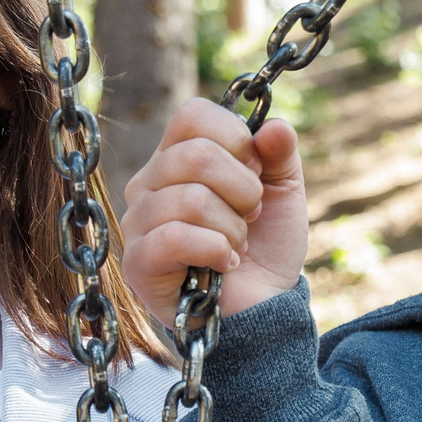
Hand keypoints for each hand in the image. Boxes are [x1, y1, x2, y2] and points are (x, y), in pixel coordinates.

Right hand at [120, 99, 307, 317]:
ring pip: (191, 199)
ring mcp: (138, 222)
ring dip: (232, 228)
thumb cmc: (265, 245)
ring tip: (237, 245)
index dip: (237, 140)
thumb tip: (274, 127)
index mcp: (177, 155)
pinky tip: (224, 264)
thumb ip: (280, 154)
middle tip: (250, 215)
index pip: (193, 115)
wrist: (262, 306)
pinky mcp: (138, 262)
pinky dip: (216, 250)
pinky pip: (175, 237)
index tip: (255, 173)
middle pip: (197, 155)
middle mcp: (148, 182)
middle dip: (243, 190)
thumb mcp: (283, 191)